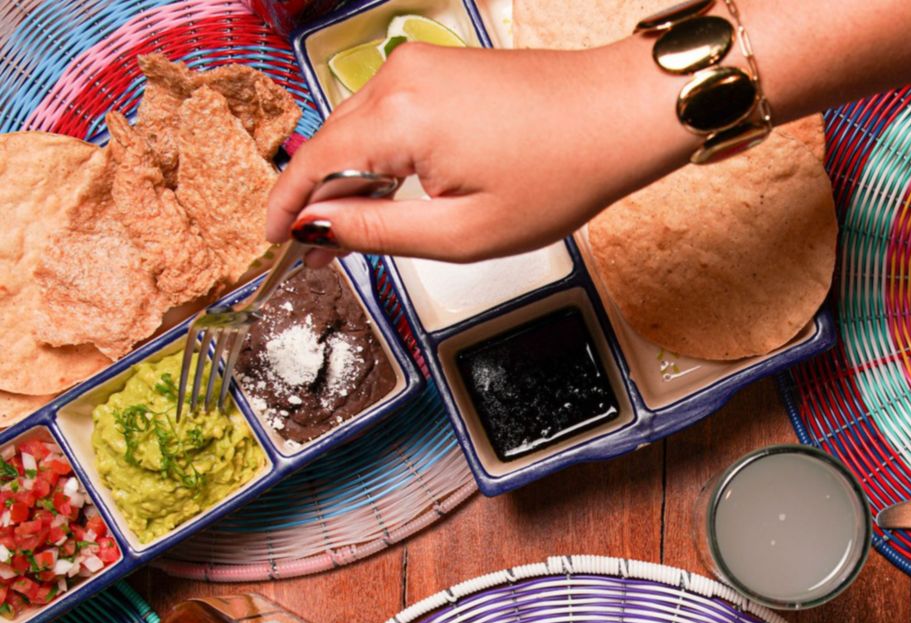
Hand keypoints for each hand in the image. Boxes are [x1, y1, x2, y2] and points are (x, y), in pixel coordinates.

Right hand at [266, 34, 696, 262]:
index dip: (287, 206)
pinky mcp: (441, 66)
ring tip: (359, 227)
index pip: (313, 163)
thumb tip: (318, 229)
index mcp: (398, 118)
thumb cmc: (558, 175)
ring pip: (358, 127)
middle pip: (331, 141)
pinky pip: (389, 113)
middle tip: (319, 249)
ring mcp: (421, 65)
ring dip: (351, 175)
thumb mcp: (461, 231)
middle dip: (320, 196)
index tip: (272, 238)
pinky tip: (394, 189)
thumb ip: (377, 232)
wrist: (617, 117)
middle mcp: (399, 78)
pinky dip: (380, 153)